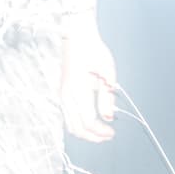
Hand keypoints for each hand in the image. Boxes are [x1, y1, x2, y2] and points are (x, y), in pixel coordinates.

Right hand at [60, 17, 117, 142]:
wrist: (77, 36)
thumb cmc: (94, 50)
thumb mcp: (107, 72)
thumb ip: (107, 97)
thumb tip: (108, 117)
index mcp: (78, 91)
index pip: (88, 122)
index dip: (101, 132)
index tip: (112, 133)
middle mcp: (67, 96)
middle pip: (77, 128)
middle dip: (93, 137)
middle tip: (107, 136)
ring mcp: (62, 95)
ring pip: (70, 125)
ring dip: (85, 132)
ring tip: (100, 131)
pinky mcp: (62, 93)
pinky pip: (68, 116)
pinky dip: (79, 124)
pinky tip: (91, 121)